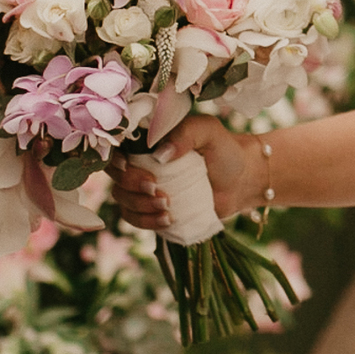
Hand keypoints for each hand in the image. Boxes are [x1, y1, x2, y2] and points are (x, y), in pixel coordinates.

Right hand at [110, 116, 264, 232]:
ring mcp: (144, 188)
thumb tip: (160, 154)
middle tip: (156, 188)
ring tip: (168, 206)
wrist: (239, 181)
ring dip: (140, 205)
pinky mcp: (152, 209)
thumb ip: (186, 133)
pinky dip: (146, 221)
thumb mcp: (209, 132)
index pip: (117, 146)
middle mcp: (140, 163)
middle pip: (116, 175)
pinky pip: (134, 218)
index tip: (128, 166)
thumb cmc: (223, 150)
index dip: (115, 158)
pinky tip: (167, 219)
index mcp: (148, 140)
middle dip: (131, 184)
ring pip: (122, 199)